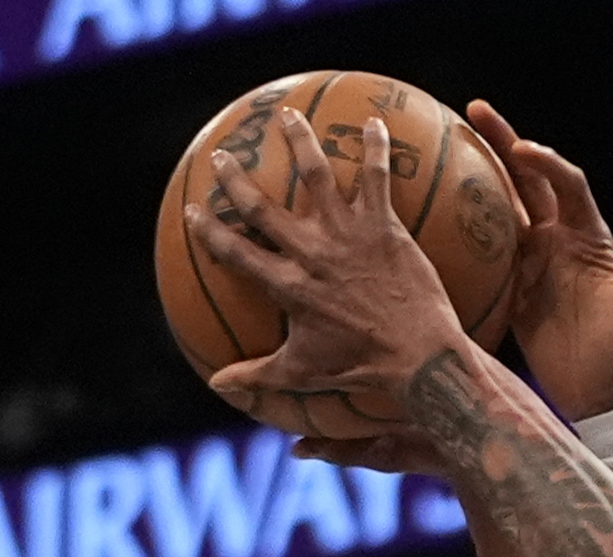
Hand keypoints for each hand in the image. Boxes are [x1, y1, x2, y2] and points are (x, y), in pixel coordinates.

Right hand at [184, 106, 487, 448]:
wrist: (419, 358)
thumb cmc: (363, 367)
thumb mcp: (304, 372)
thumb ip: (258, 375)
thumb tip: (219, 387)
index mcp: (288, 285)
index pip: (236, 253)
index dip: (211, 231)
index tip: (193, 211)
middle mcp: (311, 253)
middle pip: (263, 207)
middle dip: (236, 179)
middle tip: (220, 154)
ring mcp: (347, 235)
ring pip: (316, 176)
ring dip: (300, 141)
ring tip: (288, 114)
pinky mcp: (383, 227)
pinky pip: (377, 178)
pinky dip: (375, 148)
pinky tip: (373, 121)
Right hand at [465, 99, 612, 419]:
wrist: (605, 399)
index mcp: (588, 236)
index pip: (564, 183)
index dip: (545, 162)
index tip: (521, 150)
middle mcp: (558, 240)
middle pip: (526, 180)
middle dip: (501, 143)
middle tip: (473, 108)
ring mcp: (532, 263)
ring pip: (499, 208)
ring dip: (474, 177)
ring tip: (440, 145)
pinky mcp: (512, 289)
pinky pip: (481, 252)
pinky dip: (459, 231)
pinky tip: (430, 212)